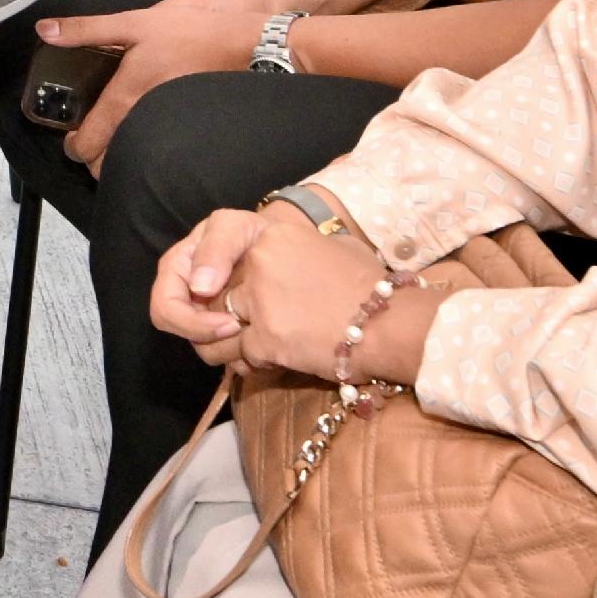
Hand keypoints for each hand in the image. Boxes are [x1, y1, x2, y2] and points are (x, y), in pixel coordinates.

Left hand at [43, 0, 261, 171]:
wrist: (247, 44)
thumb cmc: (190, 31)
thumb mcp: (134, 22)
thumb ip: (87, 30)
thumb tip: (44, 31)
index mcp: (125, 97)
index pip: (90, 142)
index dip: (74, 147)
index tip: (71, 141)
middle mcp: (145, 120)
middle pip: (109, 164)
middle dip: (94, 159)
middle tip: (89, 141)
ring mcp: (169, 130)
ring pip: (135, 162)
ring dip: (120, 158)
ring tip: (114, 138)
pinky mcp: (190, 130)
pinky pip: (160, 152)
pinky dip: (147, 151)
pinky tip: (147, 132)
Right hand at [151, 208, 267, 362]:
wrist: (278, 241)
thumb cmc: (253, 232)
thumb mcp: (235, 227)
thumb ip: (217, 248)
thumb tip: (199, 288)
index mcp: (177, 268)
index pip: (166, 308)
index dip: (193, 323)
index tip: (232, 324)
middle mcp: (183, 292)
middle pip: (179, 331)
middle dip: (209, 337)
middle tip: (243, 331)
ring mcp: (200, 310)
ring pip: (199, 344)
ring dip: (225, 347)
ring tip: (253, 335)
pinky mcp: (219, 326)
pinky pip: (219, 350)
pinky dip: (236, 352)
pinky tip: (257, 342)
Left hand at [218, 212, 435, 388]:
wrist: (391, 325)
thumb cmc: (369, 287)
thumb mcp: (333, 247)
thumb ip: (297, 249)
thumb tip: (284, 259)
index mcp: (274, 233)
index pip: (221, 235)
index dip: (207, 261)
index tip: (205, 284)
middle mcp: (261, 261)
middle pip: (217, 290)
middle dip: (219, 313)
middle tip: (232, 327)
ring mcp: (260, 300)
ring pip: (217, 327)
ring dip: (228, 343)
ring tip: (250, 350)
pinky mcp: (266, 338)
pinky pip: (239, 356)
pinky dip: (251, 364)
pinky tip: (273, 362)